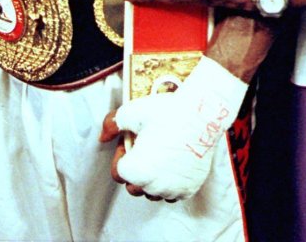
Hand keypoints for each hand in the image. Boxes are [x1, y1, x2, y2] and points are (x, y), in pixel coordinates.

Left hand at [99, 56, 247, 200]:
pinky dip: (169, 182)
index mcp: (137, 171)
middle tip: (145, 146)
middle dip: (135, 169)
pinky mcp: (189, 190)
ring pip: (153, 192)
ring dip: (151, 178)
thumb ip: (112, 124)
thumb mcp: (132, 112)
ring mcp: (173, 190)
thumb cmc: (168, 113)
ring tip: (159, 153)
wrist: (202, 115)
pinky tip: (172, 162)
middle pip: (134, 186)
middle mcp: (154, 186)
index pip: (118, 173)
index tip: (132, 141)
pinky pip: (172, 193)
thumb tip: (103, 137)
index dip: (122, 154)